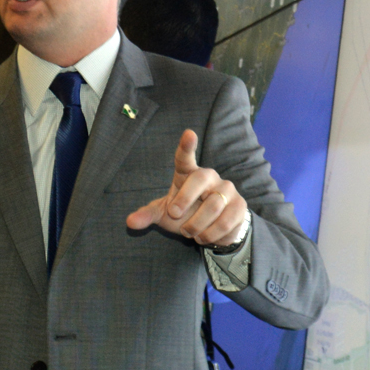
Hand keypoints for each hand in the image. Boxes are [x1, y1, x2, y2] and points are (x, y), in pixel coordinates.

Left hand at [126, 130, 248, 246]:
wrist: (213, 231)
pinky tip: (205, 236)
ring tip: (190, 232)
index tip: (189, 133)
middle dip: (185, 198)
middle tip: (175, 214)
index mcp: (188, 174)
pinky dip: (211, 234)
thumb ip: (148, 215)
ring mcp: (227, 189)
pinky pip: (225, 221)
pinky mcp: (239, 206)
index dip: (187, 146)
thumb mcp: (165, 214)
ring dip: (196, 224)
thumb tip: (129, 222)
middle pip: (199, 179)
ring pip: (213, 205)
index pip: (185, 157)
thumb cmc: (185, 215)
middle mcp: (209, 176)